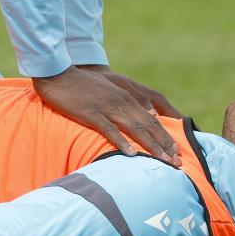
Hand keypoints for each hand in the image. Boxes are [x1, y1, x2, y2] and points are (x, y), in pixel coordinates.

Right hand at [33, 66, 179, 164]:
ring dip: (151, 146)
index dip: (165, 136)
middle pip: (148, 125)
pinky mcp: (90, 113)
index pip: (151, 119)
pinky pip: (109, 129)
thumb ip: (120, 102)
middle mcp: (120, 102)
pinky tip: (130, 154)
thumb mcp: (104, 90)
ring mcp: (106, 107)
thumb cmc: (78, 83)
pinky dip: (121, 141)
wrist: (56, 73)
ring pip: (134, 128)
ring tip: (164, 161)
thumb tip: (138, 115)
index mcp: (124, 97)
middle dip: (164, 145)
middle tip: (178, 163)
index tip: (176, 152)